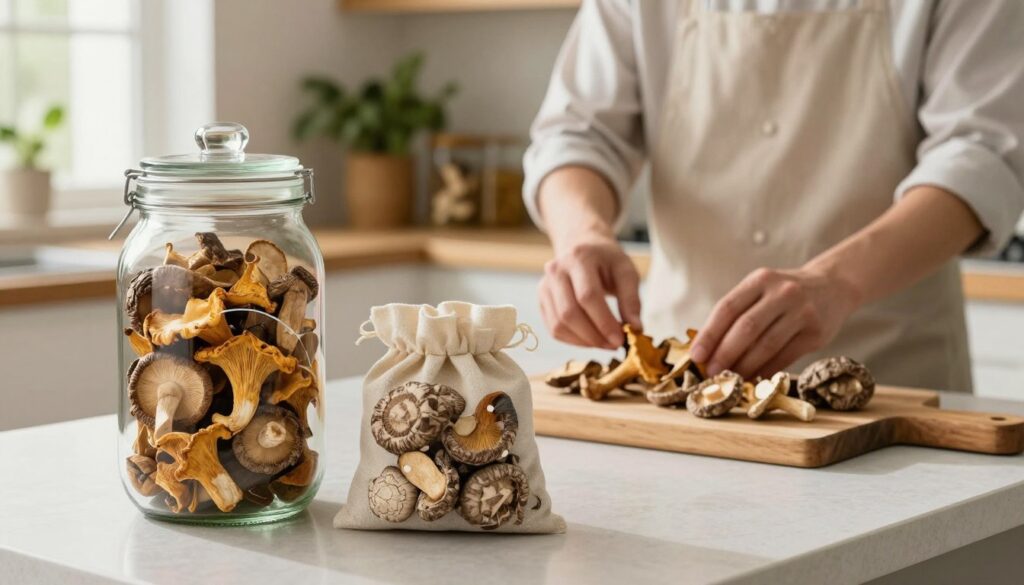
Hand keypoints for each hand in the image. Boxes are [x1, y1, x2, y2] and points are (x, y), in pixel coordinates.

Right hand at [539, 233, 641, 348]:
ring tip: (604, 343)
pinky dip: (573, 340)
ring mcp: (545, 285)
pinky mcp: (542, 300)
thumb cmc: (606, 260)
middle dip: (593, 336)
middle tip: (614, 345)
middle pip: (569, 313)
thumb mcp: (626, 271)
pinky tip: (590, 339)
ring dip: (583, 341)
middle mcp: (556, 270)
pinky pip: (553, 328)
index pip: (587, 296)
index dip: (603, 322)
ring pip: (558, 324)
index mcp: (579, 258)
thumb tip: (635, 328)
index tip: (620, 340)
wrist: (581, 246)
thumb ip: (631, 299)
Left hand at [690, 267, 860, 378]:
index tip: (696, 355)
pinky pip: (785, 357)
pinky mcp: (816, 333)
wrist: (833, 287)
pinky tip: (753, 379)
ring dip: (744, 366)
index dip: (709, 334)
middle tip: (711, 373)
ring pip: (766, 345)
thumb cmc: (784, 294)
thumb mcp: (761, 290)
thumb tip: (708, 350)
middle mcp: (782, 292)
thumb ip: (737, 313)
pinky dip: (766, 370)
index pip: (727, 308)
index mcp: (760, 280)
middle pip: (746, 328)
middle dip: (725, 354)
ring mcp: (802, 312)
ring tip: (730, 380)